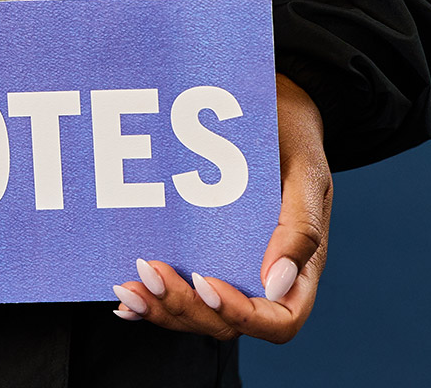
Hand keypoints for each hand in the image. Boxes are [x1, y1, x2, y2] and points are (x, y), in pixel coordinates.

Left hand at [109, 72, 331, 343]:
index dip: (242, 315)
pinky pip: (179, 290)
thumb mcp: (306, 173)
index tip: (206, 283)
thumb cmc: (291, 138)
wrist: (267, 106)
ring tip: (129, 286)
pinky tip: (124, 299)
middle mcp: (262, 279)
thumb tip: (276, 282)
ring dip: (161, 307)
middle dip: (185, 307)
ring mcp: (229, 270)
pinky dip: (151, 300)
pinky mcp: (200, 254)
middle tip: (150, 272)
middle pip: (227, 323)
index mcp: (298, 269)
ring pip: (198, 313)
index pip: (279, 320)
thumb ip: (300, 227)